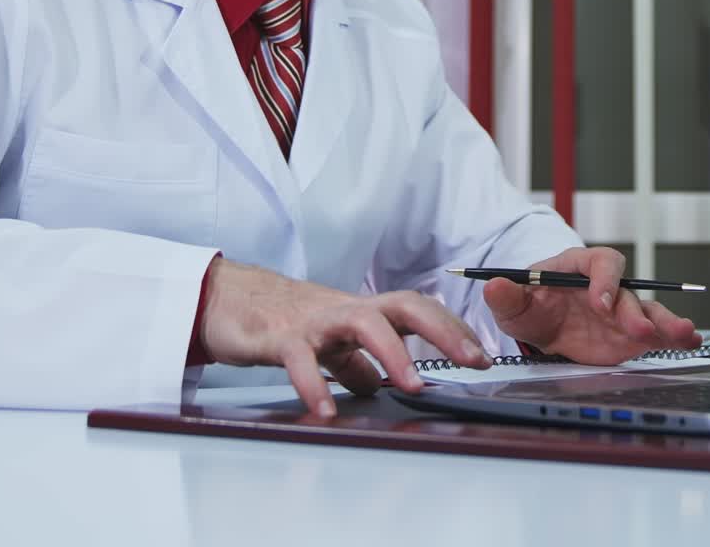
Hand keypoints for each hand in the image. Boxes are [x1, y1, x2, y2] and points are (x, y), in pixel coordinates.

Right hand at [198, 258, 492, 417]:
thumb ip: (356, 362)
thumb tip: (381, 385)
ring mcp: (314, 320)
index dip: (452, 329)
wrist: (227, 297)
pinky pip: (300, 359)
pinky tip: (327, 412)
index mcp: (362, 312)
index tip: (482, 355)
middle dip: (443, 330)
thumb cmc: (283, 318)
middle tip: (473, 359)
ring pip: (362, 323)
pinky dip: (314, 386)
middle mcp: (345, 310)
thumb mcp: (329, 342)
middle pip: (404, 307)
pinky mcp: (279, 336)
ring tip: (414, 385)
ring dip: (392, 353)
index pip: (417, 311)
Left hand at [481, 246, 702, 364]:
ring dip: (667, 322)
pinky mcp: (632, 336)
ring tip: (685, 334)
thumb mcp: (514, 304)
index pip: (600, 263)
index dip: (603, 281)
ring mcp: (623, 311)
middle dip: (633, 310)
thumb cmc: (532, 305)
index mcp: (580, 267)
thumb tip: (493, 285)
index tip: (599, 303)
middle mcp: (607, 286)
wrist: (543, 327)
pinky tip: (692, 341)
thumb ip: (506, 296)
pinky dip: (676, 336)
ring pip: (649, 311)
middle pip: (628, 291)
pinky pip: (658, 333)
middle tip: (637, 330)